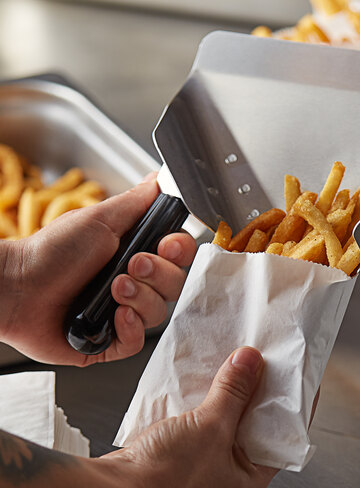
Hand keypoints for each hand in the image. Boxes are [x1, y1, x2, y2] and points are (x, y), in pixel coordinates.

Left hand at [0, 175, 196, 365]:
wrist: (17, 287)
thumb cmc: (52, 250)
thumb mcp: (100, 218)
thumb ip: (137, 201)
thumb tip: (160, 179)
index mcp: (135, 250)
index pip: (179, 254)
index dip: (180, 251)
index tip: (166, 245)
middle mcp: (134, 281)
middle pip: (174, 283)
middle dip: (158, 274)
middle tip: (132, 264)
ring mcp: (123, 311)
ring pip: (159, 312)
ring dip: (140, 298)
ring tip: (114, 288)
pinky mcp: (109, 340)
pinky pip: (138, 341)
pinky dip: (131, 328)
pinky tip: (115, 315)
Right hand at [103, 347, 277, 487]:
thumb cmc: (163, 481)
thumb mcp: (211, 427)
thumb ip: (234, 391)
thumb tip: (251, 361)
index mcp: (251, 474)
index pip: (284, 430)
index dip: (292, 399)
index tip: (295, 370)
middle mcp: (233, 468)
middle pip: (257, 417)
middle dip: (259, 386)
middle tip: (264, 356)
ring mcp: (210, 456)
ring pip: (231, 413)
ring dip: (233, 387)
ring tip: (238, 359)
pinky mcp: (188, 446)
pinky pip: (207, 413)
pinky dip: (210, 394)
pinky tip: (210, 374)